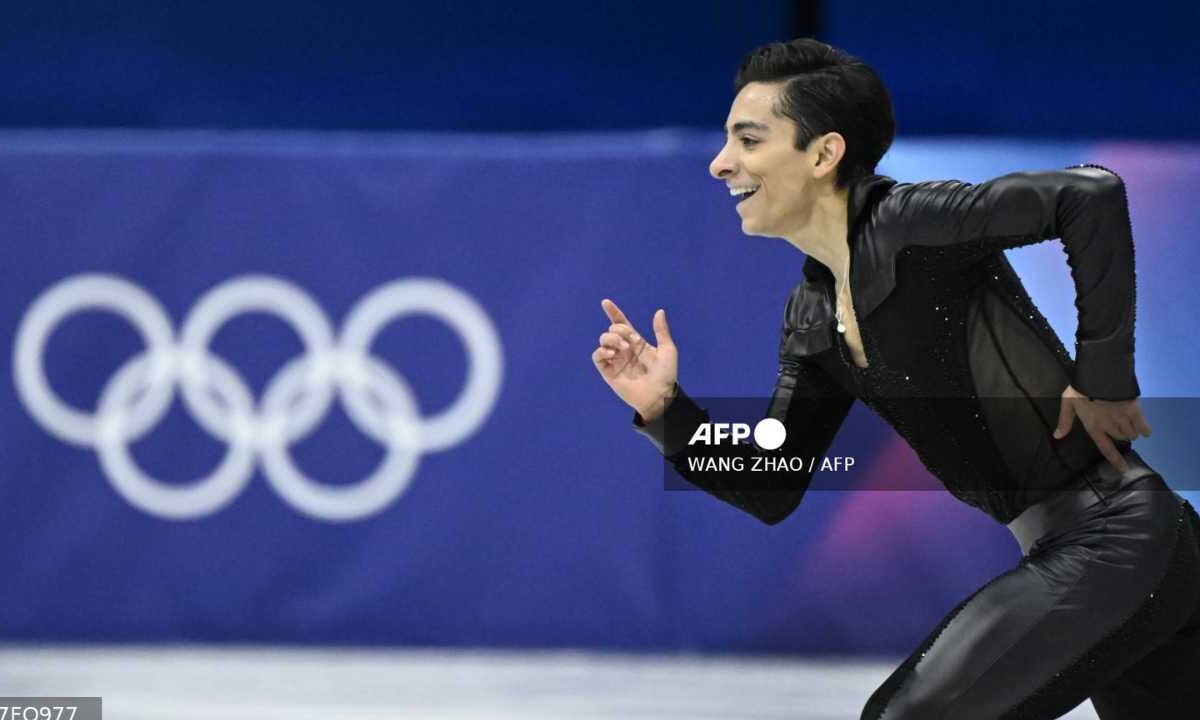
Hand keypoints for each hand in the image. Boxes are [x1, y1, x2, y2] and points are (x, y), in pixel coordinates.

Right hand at [591, 298, 677, 421]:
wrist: (659, 396)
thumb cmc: (666, 375)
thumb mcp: (667, 350)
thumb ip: (661, 331)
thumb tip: (659, 311)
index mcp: (636, 342)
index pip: (621, 324)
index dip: (613, 312)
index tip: (606, 302)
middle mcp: (624, 349)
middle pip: (612, 329)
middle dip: (621, 331)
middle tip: (633, 342)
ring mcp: (615, 360)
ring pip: (603, 339)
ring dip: (612, 338)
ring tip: (624, 348)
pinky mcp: (608, 372)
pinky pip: (597, 356)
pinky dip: (602, 350)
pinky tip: (612, 353)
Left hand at [1052, 384, 1151, 471]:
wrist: (1099, 375)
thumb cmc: (1080, 388)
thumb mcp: (1068, 403)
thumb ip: (1065, 420)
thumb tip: (1057, 436)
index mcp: (1094, 426)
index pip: (1105, 448)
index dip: (1115, 460)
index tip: (1123, 468)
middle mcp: (1110, 426)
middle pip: (1120, 438)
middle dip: (1121, 436)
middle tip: (1119, 428)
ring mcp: (1123, 418)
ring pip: (1131, 433)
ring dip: (1131, 432)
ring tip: (1129, 426)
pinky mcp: (1134, 410)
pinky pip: (1142, 425)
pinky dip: (1145, 429)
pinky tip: (1145, 431)